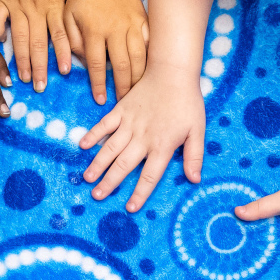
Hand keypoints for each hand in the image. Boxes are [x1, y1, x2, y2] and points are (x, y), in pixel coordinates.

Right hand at [0, 0, 76, 89]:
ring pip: (19, 37)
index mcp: (54, 4)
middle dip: (39, 67)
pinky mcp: (1, 1)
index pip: (60, 33)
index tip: (65, 71)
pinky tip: (0, 43)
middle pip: (38, 42)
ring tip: (21, 78)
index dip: (63, 53)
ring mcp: (16, 6)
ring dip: (20, 59)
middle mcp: (35, 9)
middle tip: (39, 87)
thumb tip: (87, 21)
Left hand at [64, 0, 148, 105]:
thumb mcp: (67, 14)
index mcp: (94, 29)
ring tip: (138, 91)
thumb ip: (70, 39)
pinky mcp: (143, 20)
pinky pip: (150, 44)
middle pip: (122, 65)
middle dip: (124, 87)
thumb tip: (74, 64)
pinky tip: (150, 72)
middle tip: (124, 102)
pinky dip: (151, 59)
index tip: (101, 100)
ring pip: (140, 57)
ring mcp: (132, 24)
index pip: (96, 64)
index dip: (99, 85)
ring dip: (139, 77)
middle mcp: (115, 29)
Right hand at [79, 64, 204, 211]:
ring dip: (98, 164)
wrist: (173, 72)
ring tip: (87, 178)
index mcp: (162, 145)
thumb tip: (194, 180)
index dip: (139, 193)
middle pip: (124, 165)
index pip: (149, 175)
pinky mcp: (121, 110)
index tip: (129, 208)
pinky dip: (93, 134)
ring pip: (110, 148)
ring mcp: (129, 123)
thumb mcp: (197, 130)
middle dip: (110, 182)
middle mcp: (143, 137)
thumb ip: (194, 155)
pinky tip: (82, 145)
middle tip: (97, 196)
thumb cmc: (188, 102)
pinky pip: (104, 124)